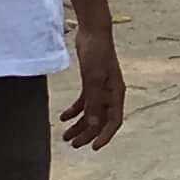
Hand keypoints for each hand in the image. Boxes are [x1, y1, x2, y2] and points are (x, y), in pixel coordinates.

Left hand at [61, 21, 126, 149]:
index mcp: (116, 93)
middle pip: (101, 120)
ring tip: (65, 136)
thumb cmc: (97, 52)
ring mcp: (101, 88)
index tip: (93, 148)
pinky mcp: (91, 82)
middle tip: (73, 144)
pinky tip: (62, 117)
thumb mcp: (93, 79)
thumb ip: (94, 102)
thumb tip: (94, 125)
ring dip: (79, 125)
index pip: (114, 121)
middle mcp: (110, 93)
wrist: (93, 31)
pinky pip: (84, 102)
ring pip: (91, 113)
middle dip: (87, 134)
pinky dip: (74, 111)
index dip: (105, 136)